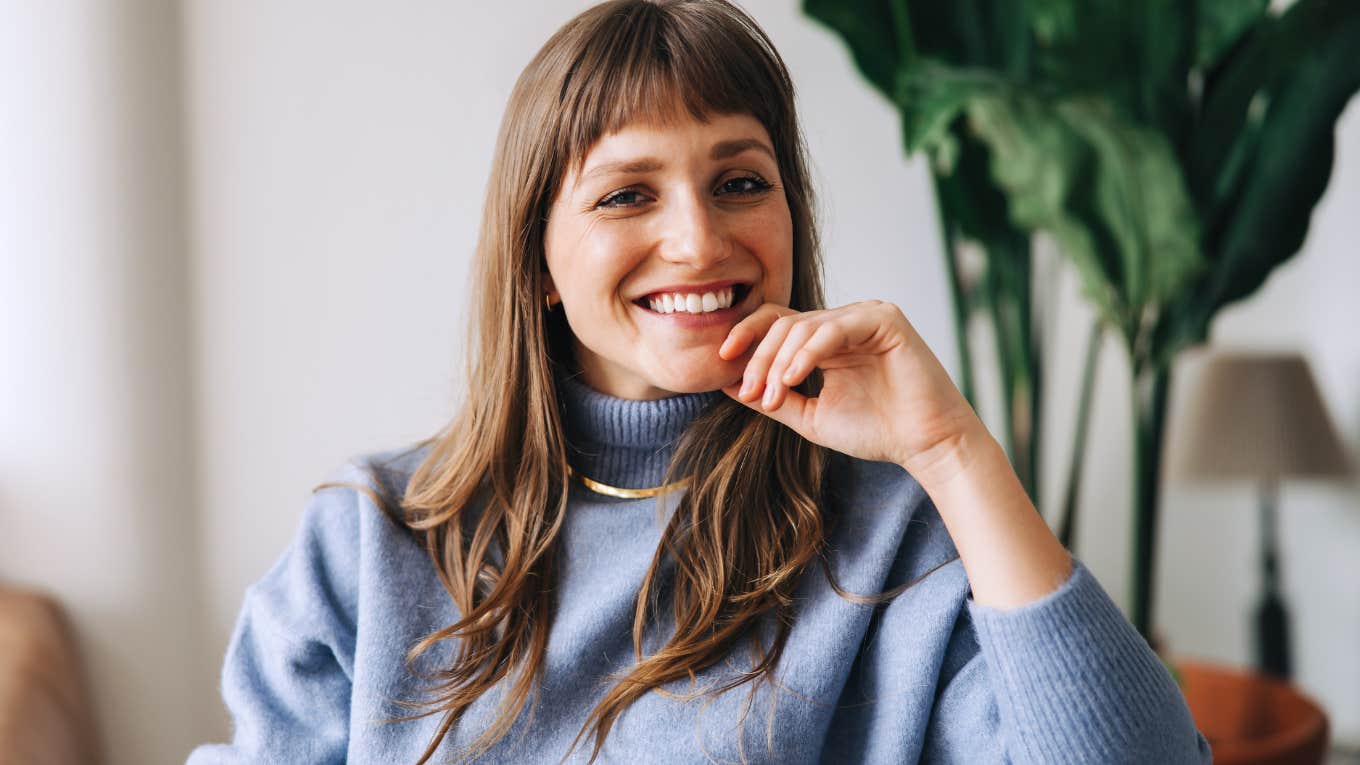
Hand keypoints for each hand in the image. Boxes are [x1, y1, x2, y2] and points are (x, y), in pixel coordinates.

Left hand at [718, 300, 982, 481]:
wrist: (925, 444)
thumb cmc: (875, 431)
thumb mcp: (811, 416)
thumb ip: (774, 397)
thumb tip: (728, 384)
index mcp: (827, 339)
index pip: (776, 322)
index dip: (746, 337)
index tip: (721, 363)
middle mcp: (844, 321)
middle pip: (783, 323)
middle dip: (759, 358)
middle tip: (752, 393)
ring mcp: (865, 315)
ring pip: (803, 326)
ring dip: (779, 362)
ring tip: (774, 396)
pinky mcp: (884, 319)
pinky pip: (833, 328)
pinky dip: (807, 352)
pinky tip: (793, 379)